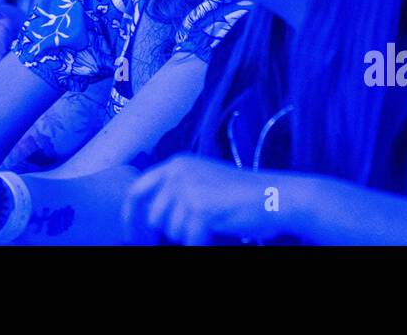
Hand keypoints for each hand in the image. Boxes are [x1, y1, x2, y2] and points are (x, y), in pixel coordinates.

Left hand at [121, 154, 282, 244]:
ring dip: (191, 235)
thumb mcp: (202, 183)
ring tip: (215, 223)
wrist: (275, 195)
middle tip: (199, 227)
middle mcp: (177, 171)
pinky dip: (202, 242)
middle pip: (155, 217)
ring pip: (172, 231)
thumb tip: (149, 220)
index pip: (137, 190)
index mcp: (176, 163)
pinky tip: (218, 231)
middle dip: (172, 230)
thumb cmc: (242, 194)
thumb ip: (175, 193)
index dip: (131, 215)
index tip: (132, 234)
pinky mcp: (200, 207)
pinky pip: (190, 240)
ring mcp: (187, 188)